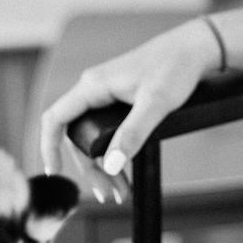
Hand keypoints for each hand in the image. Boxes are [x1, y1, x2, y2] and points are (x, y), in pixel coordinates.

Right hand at [39, 18, 219, 199]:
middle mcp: (95, 88)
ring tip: (119, 189)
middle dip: (89, 168)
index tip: (54, 172)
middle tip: (108, 193)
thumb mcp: (155, 103)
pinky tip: (123, 168)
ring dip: (103, 164)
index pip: (55, 118)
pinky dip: (112, 151)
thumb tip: (110, 165)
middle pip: (77, 136)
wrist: (195, 49)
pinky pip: (105, 129)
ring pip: (93, 135)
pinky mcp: (119, 97)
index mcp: (94, 86)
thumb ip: (133, 133)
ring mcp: (106, 92)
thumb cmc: (175, 67)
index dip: (48, 147)